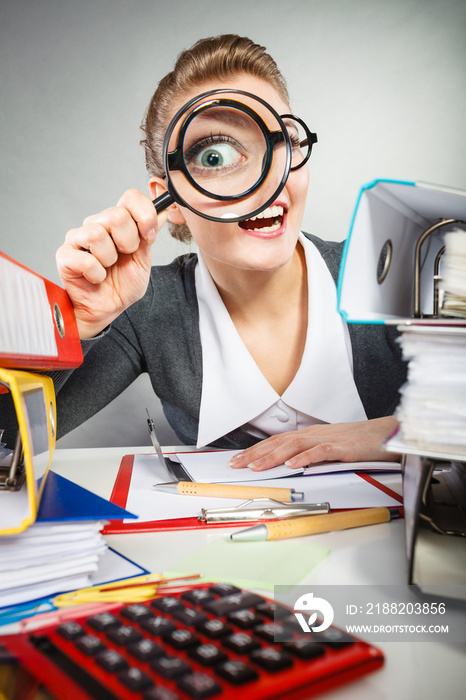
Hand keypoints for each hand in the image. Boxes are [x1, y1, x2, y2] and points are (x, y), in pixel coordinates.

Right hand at [56, 189, 167, 337]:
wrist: (109, 309)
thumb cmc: (123, 284)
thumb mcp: (143, 259)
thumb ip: (150, 234)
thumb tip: (163, 211)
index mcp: (117, 222)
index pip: (130, 197)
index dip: (144, 215)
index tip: (149, 236)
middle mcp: (96, 224)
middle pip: (116, 215)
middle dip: (128, 242)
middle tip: (123, 257)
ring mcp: (77, 238)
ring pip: (97, 234)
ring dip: (110, 259)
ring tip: (107, 268)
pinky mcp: (64, 256)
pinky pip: (86, 260)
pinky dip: (96, 274)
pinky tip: (95, 278)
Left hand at [229, 417, 399, 470]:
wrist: (386, 433)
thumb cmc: (359, 441)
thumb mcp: (329, 446)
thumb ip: (310, 453)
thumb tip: (290, 464)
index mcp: (310, 434)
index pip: (277, 441)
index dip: (256, 450)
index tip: (239, 459)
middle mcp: (314, 434)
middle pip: (280, 442)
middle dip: (256, 453)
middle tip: (237, 463)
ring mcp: (327, 439)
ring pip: (294, 446)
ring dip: (273, 456)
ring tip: (257, 466)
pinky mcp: (342, 447)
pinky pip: (320, 452)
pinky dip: (305, 458)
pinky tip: (293, 465)